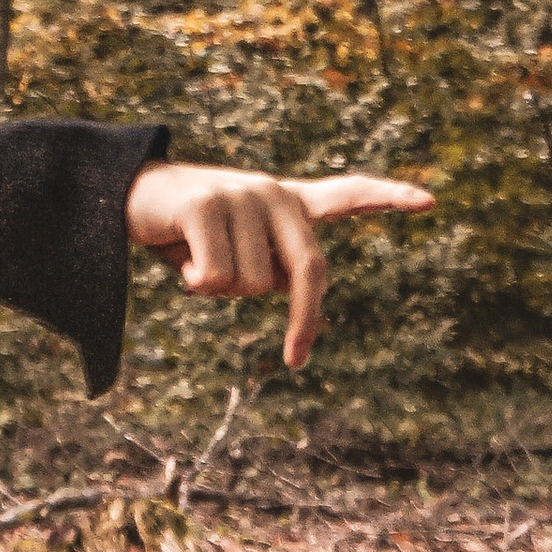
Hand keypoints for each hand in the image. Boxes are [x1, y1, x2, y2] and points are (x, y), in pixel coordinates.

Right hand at [125, 162, 434, 370]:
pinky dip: (196, 283)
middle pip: (309, 269)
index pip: (345, 194)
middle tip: (297, 358)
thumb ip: (274, 267)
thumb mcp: (237, 250)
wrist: (121, 194)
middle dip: (304, 320)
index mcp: (285, 200)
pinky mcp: (206, 205)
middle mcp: (272, 192)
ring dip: (221, 289)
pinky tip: (177, 260)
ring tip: (195, 266)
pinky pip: (216, 276)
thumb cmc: (186, 232)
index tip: (429, 202)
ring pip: (252, 283)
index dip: (388, 197)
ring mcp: (241, 195)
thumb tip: (308, 305)